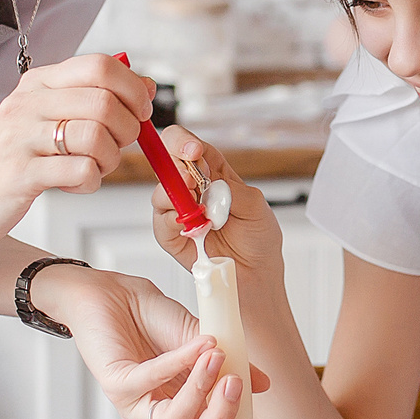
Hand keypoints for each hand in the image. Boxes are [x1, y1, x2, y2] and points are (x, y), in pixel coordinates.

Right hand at [0, 53, 153, 242]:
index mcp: (40, 82)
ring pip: (95, 137)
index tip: (141, 111)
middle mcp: (28, 103)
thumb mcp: (52, 116)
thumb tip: (146, 85)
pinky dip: (91, 182)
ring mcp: (21, 137)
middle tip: (117, 146)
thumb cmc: (17, 155)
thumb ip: (96, 96)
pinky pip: (80, 171)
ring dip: (110, 159)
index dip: (132, 88)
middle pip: (104, 102)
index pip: (99, 65)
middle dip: (127, 129)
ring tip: (95, 167)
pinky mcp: (20, 173)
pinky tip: (75, 183)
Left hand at [35, 263, 269, 418]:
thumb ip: (231, 364)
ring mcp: (136, 405)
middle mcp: (160, 417)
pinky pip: (150, 381)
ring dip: (200, 388)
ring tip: (217, 356)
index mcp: (185, 415)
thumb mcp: (204, 341)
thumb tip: (263, 385)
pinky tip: (199, 344)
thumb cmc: (156, 320)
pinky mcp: (116, 385)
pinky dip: (178, 362)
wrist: (116, 293)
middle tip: (236, 385)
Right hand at [146, 128, 282, 283]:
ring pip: (161, 193)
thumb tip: (209, 184)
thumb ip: (231, 190)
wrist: (257, 276)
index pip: (189, 147)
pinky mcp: (173, 238)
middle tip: (191, 178)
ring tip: (198, 208)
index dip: (184, 143)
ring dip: (175, 194)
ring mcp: (180, 214)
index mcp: (213, 174)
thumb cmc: (258, 239)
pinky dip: (173, 221)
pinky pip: (161, 224)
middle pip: (168, 164)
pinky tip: (193, 227)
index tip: (193, 150)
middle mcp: (192, 191)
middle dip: (175, 165)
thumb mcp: (255, 205)